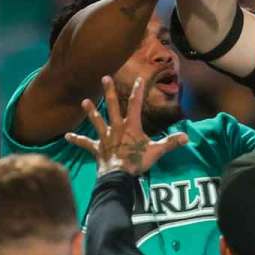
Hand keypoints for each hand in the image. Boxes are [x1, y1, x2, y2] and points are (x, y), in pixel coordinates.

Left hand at [66, 76, 188, 175]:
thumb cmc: (137, 162)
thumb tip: (187, 137)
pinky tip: (66, 135)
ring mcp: (105, 138)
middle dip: (108, 91)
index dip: (138, 91)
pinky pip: (85, 144)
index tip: (139, 78)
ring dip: (91, 111)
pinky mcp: (97, 149)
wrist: (118, 176)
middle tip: (104, 77)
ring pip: (97, 121)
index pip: (135, 104)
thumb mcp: (156, 152)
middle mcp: (116, 128)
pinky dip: (77, 140)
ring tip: (84, 101)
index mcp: (130, 126)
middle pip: (112, 106)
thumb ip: (170, 143)